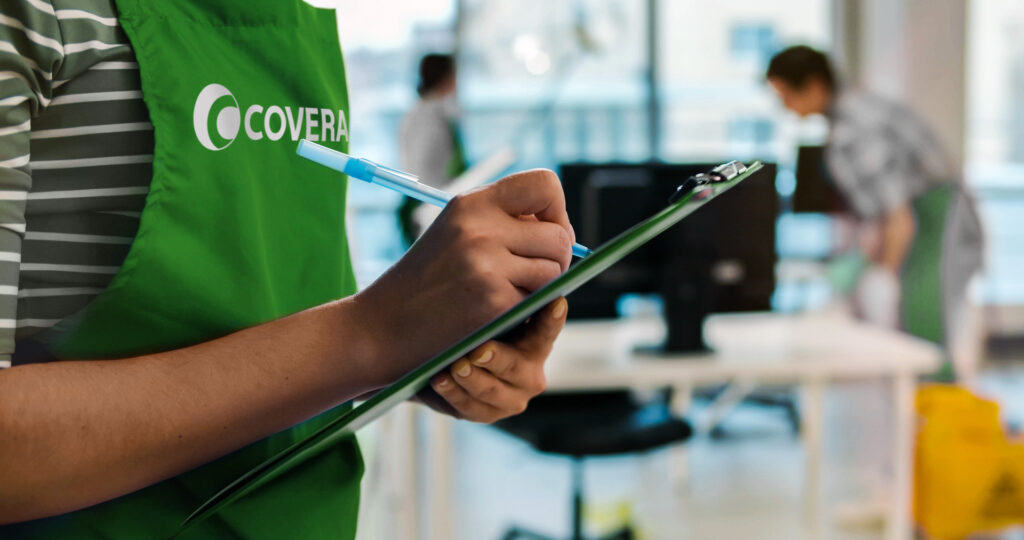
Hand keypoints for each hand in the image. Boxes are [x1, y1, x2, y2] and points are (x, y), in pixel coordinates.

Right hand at [353, 170, 573, 386]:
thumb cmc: (425, 282)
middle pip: (559, 236)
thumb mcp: (455, 232)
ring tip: (505, 294)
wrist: (381, 327)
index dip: (557, 211)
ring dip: (541, 288)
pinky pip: (540, 301)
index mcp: (471, 203)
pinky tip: (494, 314)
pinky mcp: (493, 300)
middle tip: (529, 276)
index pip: (545, 184)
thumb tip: (563, 228)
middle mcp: (479, 227)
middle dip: (555, 259)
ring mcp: (486, 263)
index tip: (543, 232)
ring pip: (555, 270)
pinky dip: (525, 311)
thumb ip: (503, 220)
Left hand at [420, 297, 565, 421]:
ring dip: (471, 378)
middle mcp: (530, 371)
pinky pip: (471, 407)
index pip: (547, 328)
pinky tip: (439, 379)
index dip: (552, 317)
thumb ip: (496, 304)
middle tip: (479, 349)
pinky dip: (453, 393)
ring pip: (492, 390)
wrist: (440, 356)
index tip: (555, 301)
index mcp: (537, 342)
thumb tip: (495, 277)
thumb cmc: (470, 326)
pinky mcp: (488, 413)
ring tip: (455, 365)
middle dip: (497, 358)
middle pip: (517, 365)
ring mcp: (511, 396)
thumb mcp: (484, 313)